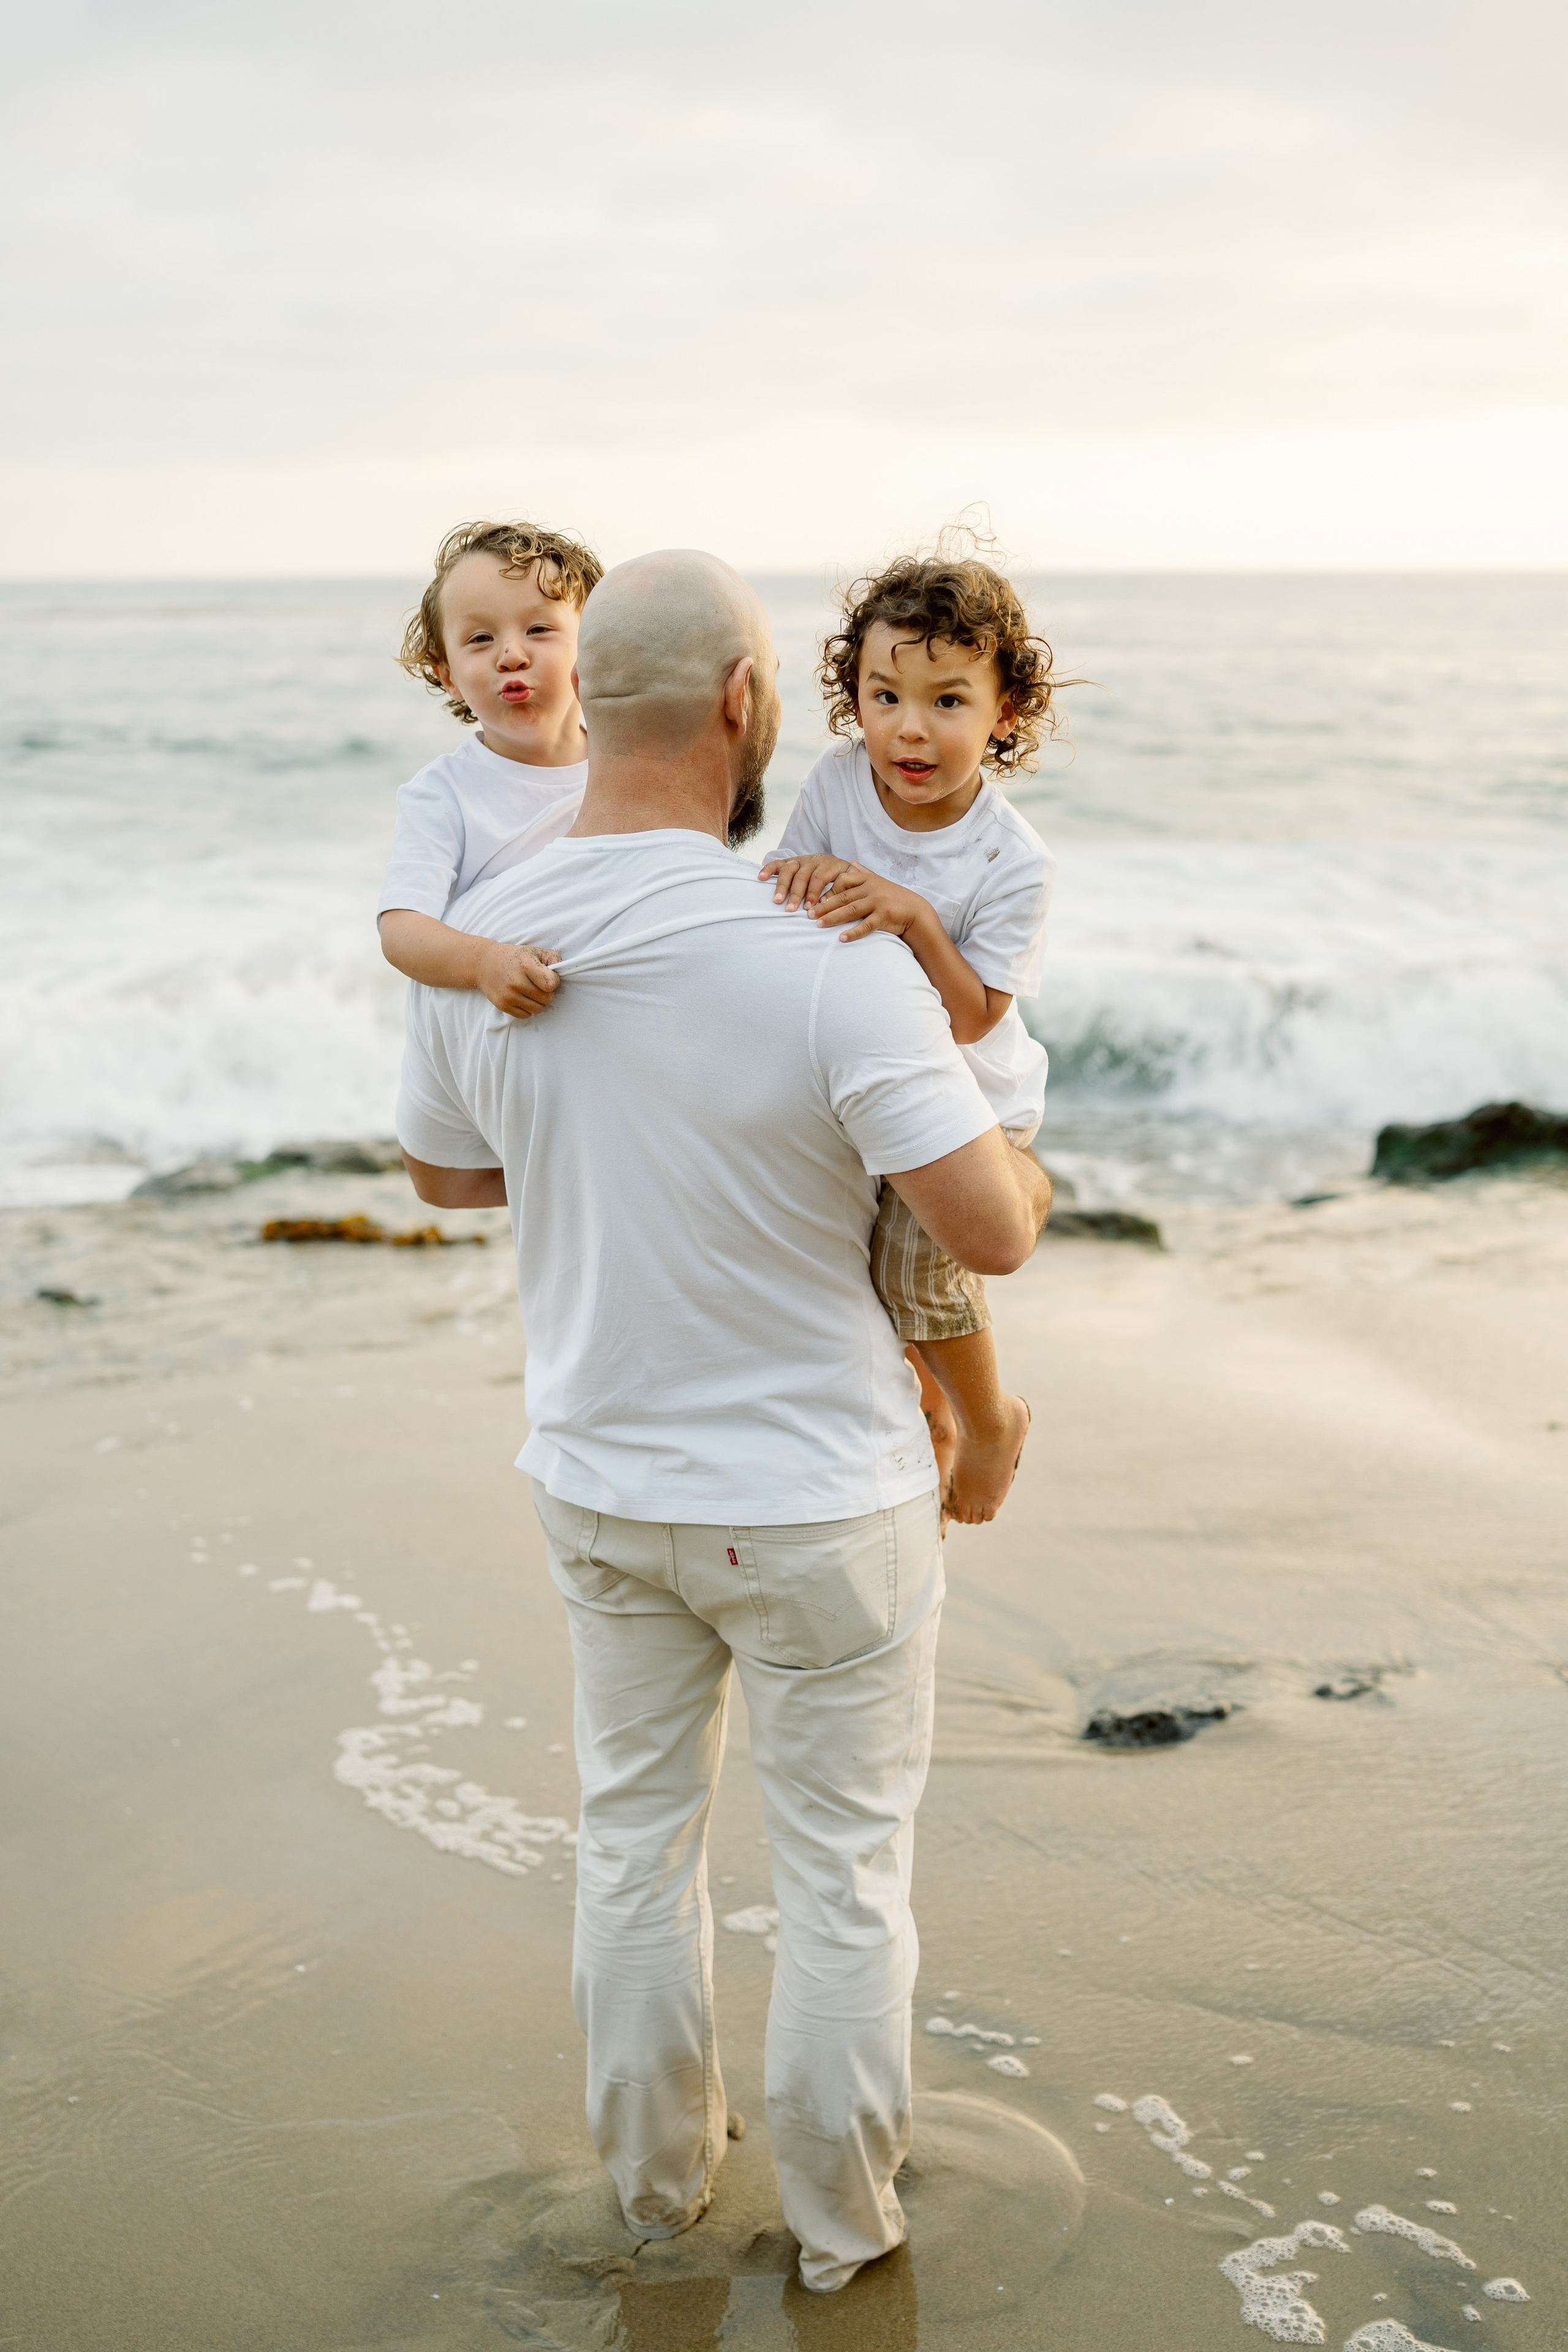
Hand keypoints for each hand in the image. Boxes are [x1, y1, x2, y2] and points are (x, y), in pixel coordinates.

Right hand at [474, 938, 560, 1016]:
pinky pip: (526, 1015)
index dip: (554, 982)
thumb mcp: (533, 951)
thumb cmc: (513, 958)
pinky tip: (522, 997)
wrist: (484, 963)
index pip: (551, 984)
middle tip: (538, 985)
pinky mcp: (503, 1005)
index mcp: (526, 966)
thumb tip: (562, 970)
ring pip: (538, 1009)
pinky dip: (527, 1008)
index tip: (547, 977)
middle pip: (547, 999)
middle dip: (546, 993)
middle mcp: (517, 982)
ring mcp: (509, 995)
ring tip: (530, 991)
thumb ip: (553, 958)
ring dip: (538, 1002)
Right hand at [758, 852, 859, 911]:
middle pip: (802, 876)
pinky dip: (768, 869)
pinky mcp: (790, 861)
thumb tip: (839, 900)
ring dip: (782, 886)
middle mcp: (813, 860)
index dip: (813, 892)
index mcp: (830, 864)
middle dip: (795, 893)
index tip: (808, 907)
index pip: (819, 877)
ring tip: (777, 900)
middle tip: (790, 909)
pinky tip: (760, 877)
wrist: (838, 863)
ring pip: (789, 870)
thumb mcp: (852, 880)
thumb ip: (849, 887)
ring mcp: (801, 860)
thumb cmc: (845, 878)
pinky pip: (778, 863)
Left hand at [804, 861, 930, 944]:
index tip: (814, 900)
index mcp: (867, 879)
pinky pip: (866, 925)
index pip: (843, 881)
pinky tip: (842, 939)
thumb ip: (864, 872)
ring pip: (851, 910)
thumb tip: (851, 862)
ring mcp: (878, 901)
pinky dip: (853, 932)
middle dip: (824, 906)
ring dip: (833, 918)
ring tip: (819, 925)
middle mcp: (871, 888)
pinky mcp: (885, 916)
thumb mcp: (879, 881)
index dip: (828, 890)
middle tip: (808, 915)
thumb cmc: (894, 898)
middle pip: (843, 897)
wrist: (916, 912)